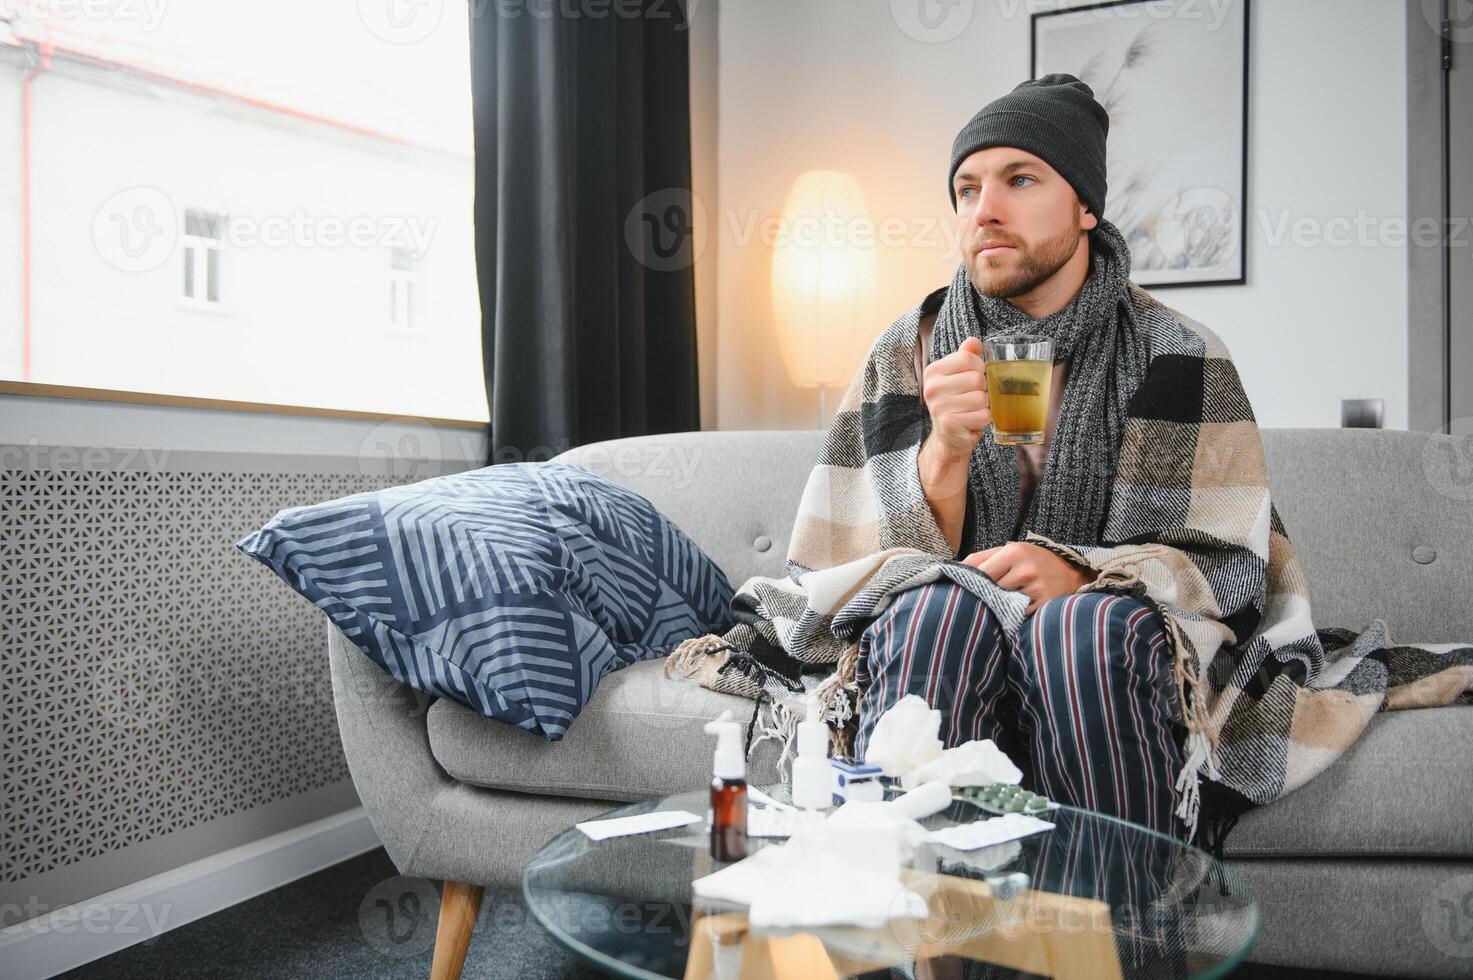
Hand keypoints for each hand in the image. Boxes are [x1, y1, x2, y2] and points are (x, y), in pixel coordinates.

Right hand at [921, 336, 990, 460]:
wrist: (948, 436)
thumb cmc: (956, 402)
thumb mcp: (959, 375)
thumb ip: (966, 356)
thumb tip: (973, 341)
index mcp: (933, 371)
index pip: (967, 358)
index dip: (978, 367)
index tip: (973, 376)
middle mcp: (932, 388)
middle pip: (977, 379)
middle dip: (981, 389)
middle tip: (971, 397)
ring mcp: (939, 407)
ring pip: (981, 398)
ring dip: (983, 406)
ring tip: (971, 410)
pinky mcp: (950, 424)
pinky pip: (983, 415)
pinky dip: (983, 419)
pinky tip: (972, 421)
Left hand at [961, 541, 1096, 615]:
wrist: (1070, 571)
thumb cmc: (1031, 560)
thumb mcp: (1008, 551)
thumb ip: (980, 559)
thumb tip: (952, 569)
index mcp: (1014, 552)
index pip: (981, 573)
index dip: (969, 584)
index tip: (958, 591)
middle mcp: (1027, 569)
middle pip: (991, 589)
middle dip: (980, 596)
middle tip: (968, 604)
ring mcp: (1038, 588)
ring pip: (1004, 604)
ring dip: (995, 607)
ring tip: (988, 609)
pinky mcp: (1046, 604)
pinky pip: (1019, 614)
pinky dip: (1010, 615)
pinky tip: (1006, 615)